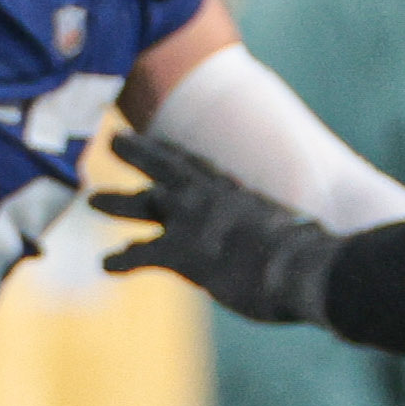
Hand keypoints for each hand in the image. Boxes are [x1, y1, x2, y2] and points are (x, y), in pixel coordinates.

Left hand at [91, 132, 337, 323]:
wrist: (306, 266)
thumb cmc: (311, 254)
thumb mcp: (291, 230)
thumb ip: (274, 231)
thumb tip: (291, 242)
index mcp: (236, 190)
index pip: (198, 164)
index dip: (174, 152)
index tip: (157, 141)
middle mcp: (210, 197)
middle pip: (165, 167)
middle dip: (138, 153)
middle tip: (115, 138)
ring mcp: (192, 221)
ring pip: (144, 203)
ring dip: (116, 200)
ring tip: (93, 199)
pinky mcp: (181, 252)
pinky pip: (141, 253)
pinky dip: (121, 259)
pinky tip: (105, 264)